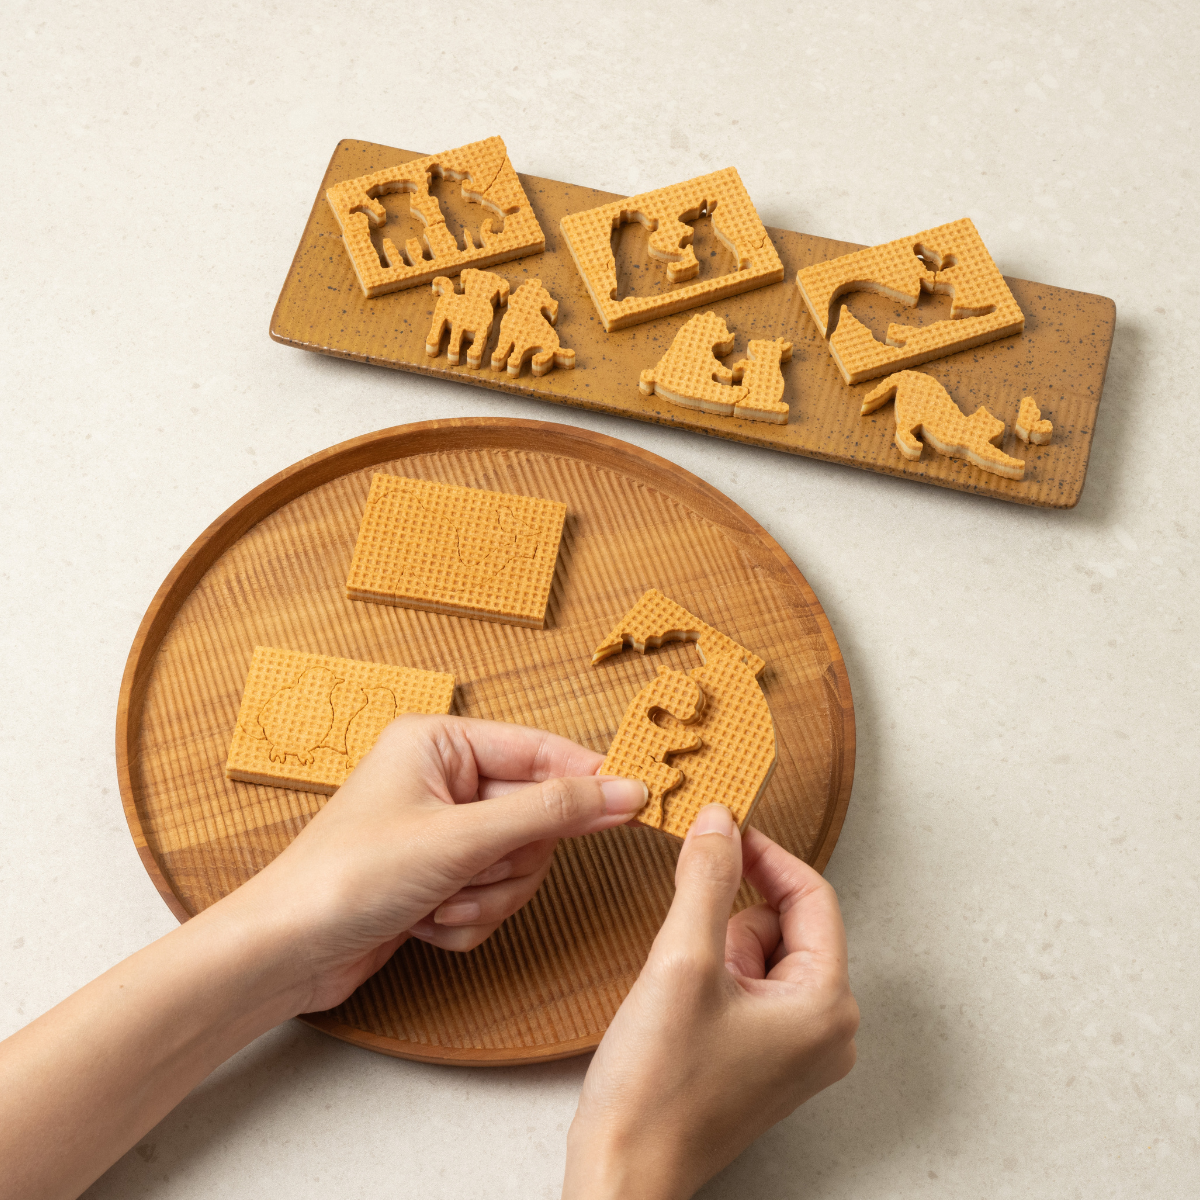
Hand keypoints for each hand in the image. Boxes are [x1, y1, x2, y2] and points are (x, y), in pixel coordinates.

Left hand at [220, 714, 647, 1014]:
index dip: (586, 778)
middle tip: (474, 873)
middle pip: (534, 815)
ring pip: (518, 862)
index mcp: (439, 743)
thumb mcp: (462, 838)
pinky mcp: (438, 877)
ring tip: (438, 902)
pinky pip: (492, 895)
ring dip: (486, 895)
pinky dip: (468, 918)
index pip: (539, 750)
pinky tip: (425, 923)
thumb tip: (624, 790)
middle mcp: (442, 780)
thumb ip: (551, 812)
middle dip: (507, 861)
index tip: (635, 802)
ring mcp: (441, 831)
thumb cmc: (350, 876)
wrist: (285, 953)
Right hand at [563, 804, 858, 1198]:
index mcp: (825, 1006)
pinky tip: (678, 1007)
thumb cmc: (658, 1091)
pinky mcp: (761, 1060)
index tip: (724, 828)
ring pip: (760, 953)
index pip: (812, 896)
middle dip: (731, 915)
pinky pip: (746, 987)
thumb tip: (720, 821)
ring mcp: (794, 1049)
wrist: (624, 1172)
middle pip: (786, 924)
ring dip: (716, 948)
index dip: (765, 854)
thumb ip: (707, 879)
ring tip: (678, 989)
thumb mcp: (682, 960)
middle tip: (687, 935)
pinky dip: (711, 976)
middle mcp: (824, 1030)